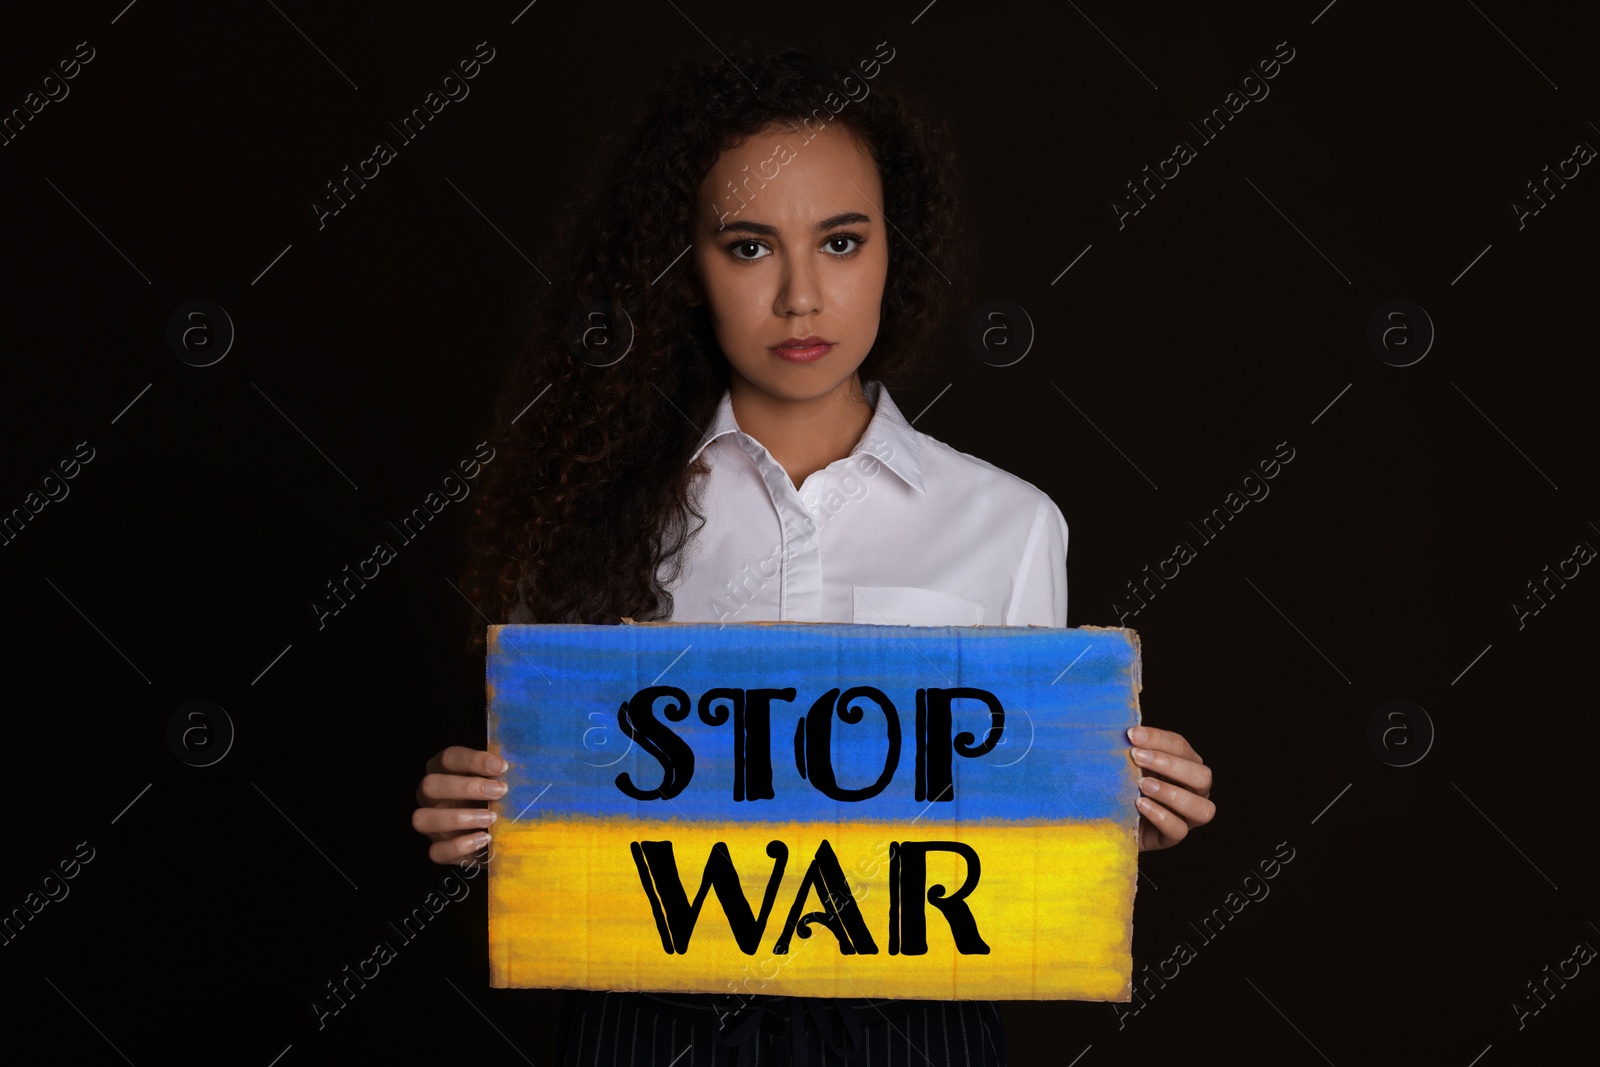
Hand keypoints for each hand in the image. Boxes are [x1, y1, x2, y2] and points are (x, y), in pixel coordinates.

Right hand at [412, 746, 508, 866]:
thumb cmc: (498, 800)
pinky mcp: (438, 850)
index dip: (472, 760)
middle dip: (466, 787)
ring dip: (459, 818)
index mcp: (444, 772)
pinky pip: (436, 851)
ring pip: (422, 819)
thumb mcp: (499, 784)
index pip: (447, 758)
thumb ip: (499, 774)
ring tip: (491, 818)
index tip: (501, 767)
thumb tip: (509, 766)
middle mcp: (431, 797)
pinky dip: (460, 846)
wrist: (501, 836)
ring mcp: (431, 825)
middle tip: (500, 791)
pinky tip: (484, 839)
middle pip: (429, 785)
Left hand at [1128, 725, 1213, 851]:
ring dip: (1170, 793)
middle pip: (1203, 776)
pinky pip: (1178, 830)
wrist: (1111, 816)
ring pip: (1202, 808)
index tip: (1131, 735)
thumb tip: (1127, 731)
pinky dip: (1160, 815)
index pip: (1182, 747)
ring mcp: (1188, 817)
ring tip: (1141, 784)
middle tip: (1137, 758)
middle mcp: (1195, 791)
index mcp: (1187, 765)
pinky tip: (1140, 804)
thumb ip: (1134, 748)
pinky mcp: (1172, 837)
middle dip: (1169, 764)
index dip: (1158, 739)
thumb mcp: (1130, 763)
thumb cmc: (1124, 781)